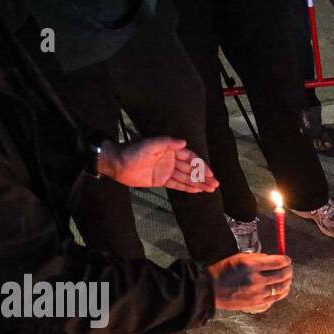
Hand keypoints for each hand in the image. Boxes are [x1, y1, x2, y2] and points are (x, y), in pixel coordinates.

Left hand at [99, 137, 220, 192]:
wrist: (118, 164)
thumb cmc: (132, 152)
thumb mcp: (149, 144)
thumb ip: (167, 143)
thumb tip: (184, 142)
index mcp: (169, 150)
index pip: (190, 157)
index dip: (201, 165)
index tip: (210, 174)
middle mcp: (170, 160)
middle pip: (190, 169)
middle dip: (203, 176)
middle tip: (215, 184)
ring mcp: (166, 171)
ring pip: (186, 178)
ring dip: (198, 183)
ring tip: (211, 189)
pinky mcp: (161, 180)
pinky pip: (177, 185)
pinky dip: (187, 187)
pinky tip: (198, 191)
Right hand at [208, 253, 291, 312]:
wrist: (212, 290)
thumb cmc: (224, 271)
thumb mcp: (239, 258)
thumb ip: (258, 258)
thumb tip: (274, 259)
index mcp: (251, 265)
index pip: (278, 262)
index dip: (286, 260)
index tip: (287, 259)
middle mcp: (257, 280)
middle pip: (283, 275)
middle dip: (289, 270)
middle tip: (289, 268)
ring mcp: (258, 294)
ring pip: (282, 288)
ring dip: (287, 282)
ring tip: (287, 278)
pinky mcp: (257, 304)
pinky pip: (275, 298)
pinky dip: (281, 292)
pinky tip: (281, 289)